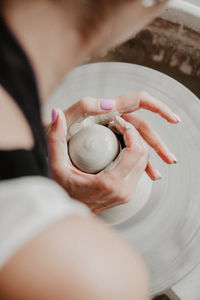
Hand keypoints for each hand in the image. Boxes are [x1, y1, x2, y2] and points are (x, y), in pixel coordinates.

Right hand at [47, 92, 180, 212]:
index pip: (136, 152)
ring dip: (135, 143)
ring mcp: (127, 193)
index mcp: (111, 183)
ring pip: (144, 161)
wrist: (66, 215)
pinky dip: (132, 153)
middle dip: (135, 135)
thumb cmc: (60, 192)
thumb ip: (55, 139)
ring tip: (117, 132)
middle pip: (144, 155)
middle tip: (117, 124)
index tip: (117, 121)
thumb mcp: (55, 165)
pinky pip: (138, 168)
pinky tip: (117, 145)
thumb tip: (57, 114)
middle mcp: (124, 190)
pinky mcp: (127, 192)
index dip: (131, 132)